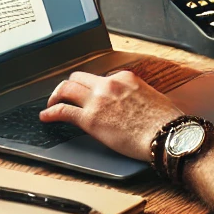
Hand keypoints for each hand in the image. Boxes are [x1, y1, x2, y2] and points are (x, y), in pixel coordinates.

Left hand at [39, 71, 181, 161]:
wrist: (168, 136)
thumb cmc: (166, 122)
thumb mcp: (151, 98)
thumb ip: (135, 96)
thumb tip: (131, 104)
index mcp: (125, 77)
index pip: (100, 77)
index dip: (91, 87)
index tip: (87, 94)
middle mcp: (108, 84)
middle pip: (78, 78)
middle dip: (69, 86)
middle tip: (64, 95)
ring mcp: (98, 100)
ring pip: (67, 89)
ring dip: (56, 95)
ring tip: (51, 103)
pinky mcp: (90, 119)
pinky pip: (63, 111)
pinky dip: (50, 112)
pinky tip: (45, 116)